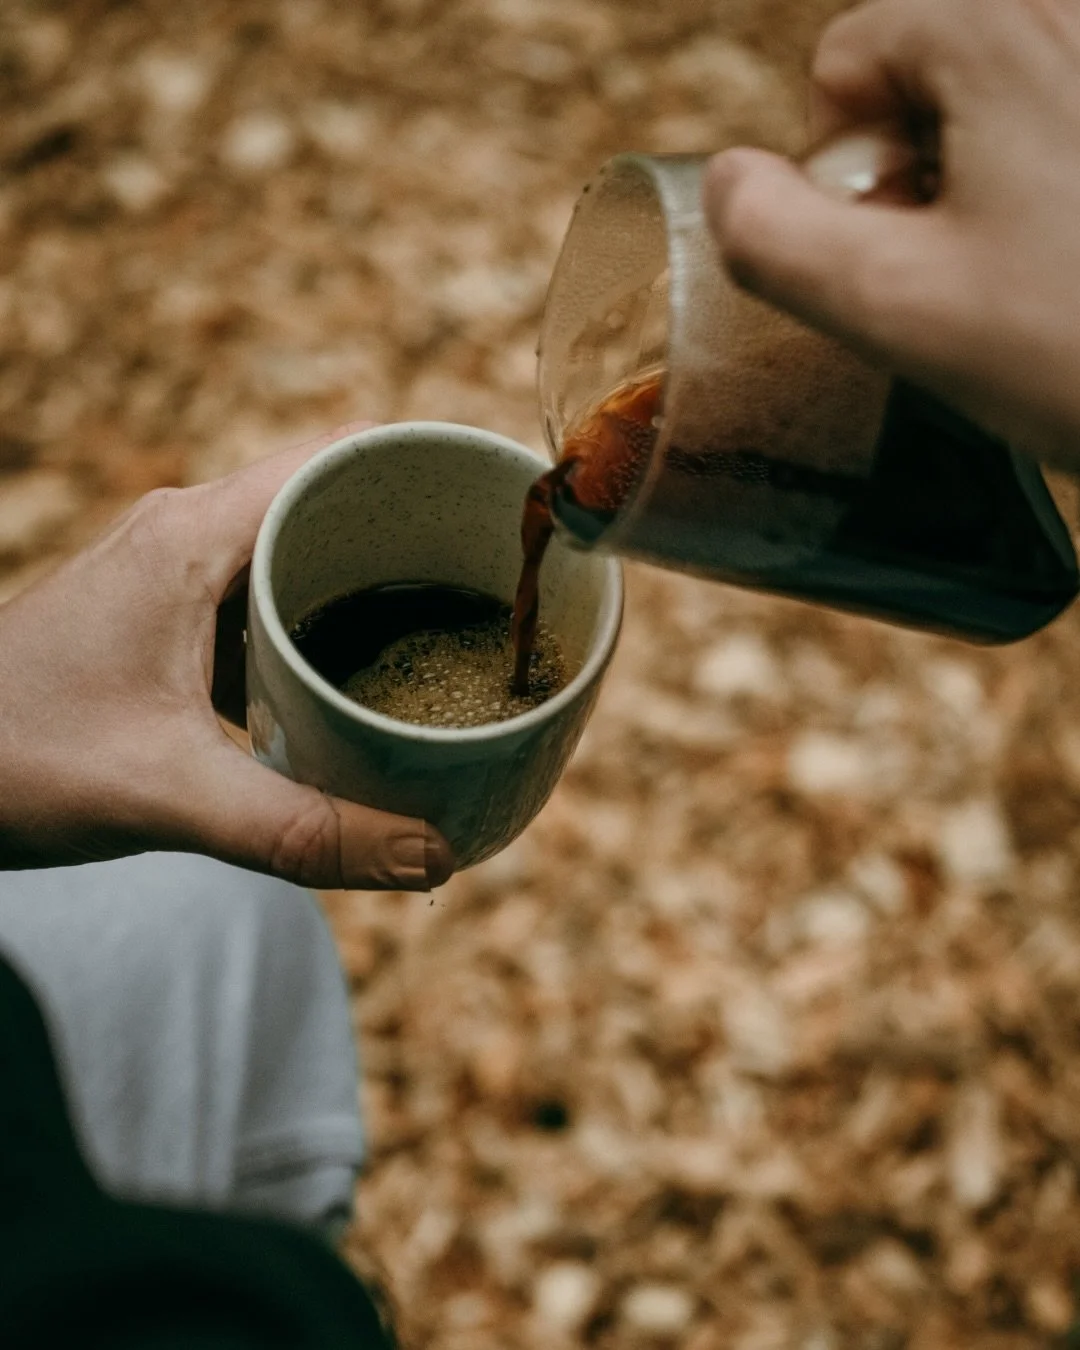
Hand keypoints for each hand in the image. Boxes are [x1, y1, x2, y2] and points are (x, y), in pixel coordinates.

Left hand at [0, 424, 455, 889]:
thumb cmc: (13, 760)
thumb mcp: (172, 797)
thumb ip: (306, 832)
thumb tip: (433, 858)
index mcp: (195, 535)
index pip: (339, 457)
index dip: (428, 469)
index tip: (500, 510)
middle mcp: (188, 533)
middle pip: (333, 500)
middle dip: (418, 537)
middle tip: (497, 592)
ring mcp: (174, 572)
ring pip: (300, 552)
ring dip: (371, 585)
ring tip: (451, 631)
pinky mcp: (166, 616)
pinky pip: (267, 598)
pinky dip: (322, 627)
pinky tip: (358, 683)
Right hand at [704, 0, 1079, 466]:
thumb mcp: (896, 311)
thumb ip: (772, 240)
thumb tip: (726, 184)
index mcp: (999, 30)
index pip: (851, 58)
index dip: (843, 174)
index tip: (901, 252)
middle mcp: (1071, 20)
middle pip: (933, 66)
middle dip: (922, 170)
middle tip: (974, 271)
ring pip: (1007, 93)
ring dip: (992, 178)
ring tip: (1038, 270)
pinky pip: (1060, 120)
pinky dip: (1051, 181)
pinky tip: (1070, 261)